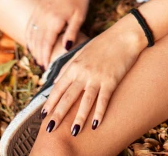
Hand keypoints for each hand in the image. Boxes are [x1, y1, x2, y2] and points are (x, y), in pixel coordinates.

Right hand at [26, 0, 89, 69]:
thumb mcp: (80, 16)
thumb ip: (72, 33)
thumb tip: (66, 49)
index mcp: (54, 21)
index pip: (46, 44)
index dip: (46, 57)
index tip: (47, 68)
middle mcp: (43, 17)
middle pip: (38, 41)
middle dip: (39, 55)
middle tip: (42, 68)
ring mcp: (38, 12)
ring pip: (31, 34)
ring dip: (33, 48)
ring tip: (37, 59)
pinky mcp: (37, 9)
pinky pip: (29, 26)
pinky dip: (29, 37)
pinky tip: (31, 44)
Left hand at [41, 13, 146, 134]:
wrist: (124, 35)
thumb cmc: (104, 43)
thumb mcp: (82, 52)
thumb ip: (68, 66)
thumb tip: (56, 81)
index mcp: (75, 65)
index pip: (58, 88)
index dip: (50, 102)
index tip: (43, 115)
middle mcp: (83, 72)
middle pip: (68, 97)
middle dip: (58, 114)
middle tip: (49, 129)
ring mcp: (97, 77)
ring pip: (85, 101)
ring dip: (79, 118)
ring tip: (73, 132)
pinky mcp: (111, 80)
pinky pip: (104, 99)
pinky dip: (100, 113)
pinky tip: (96, 125)